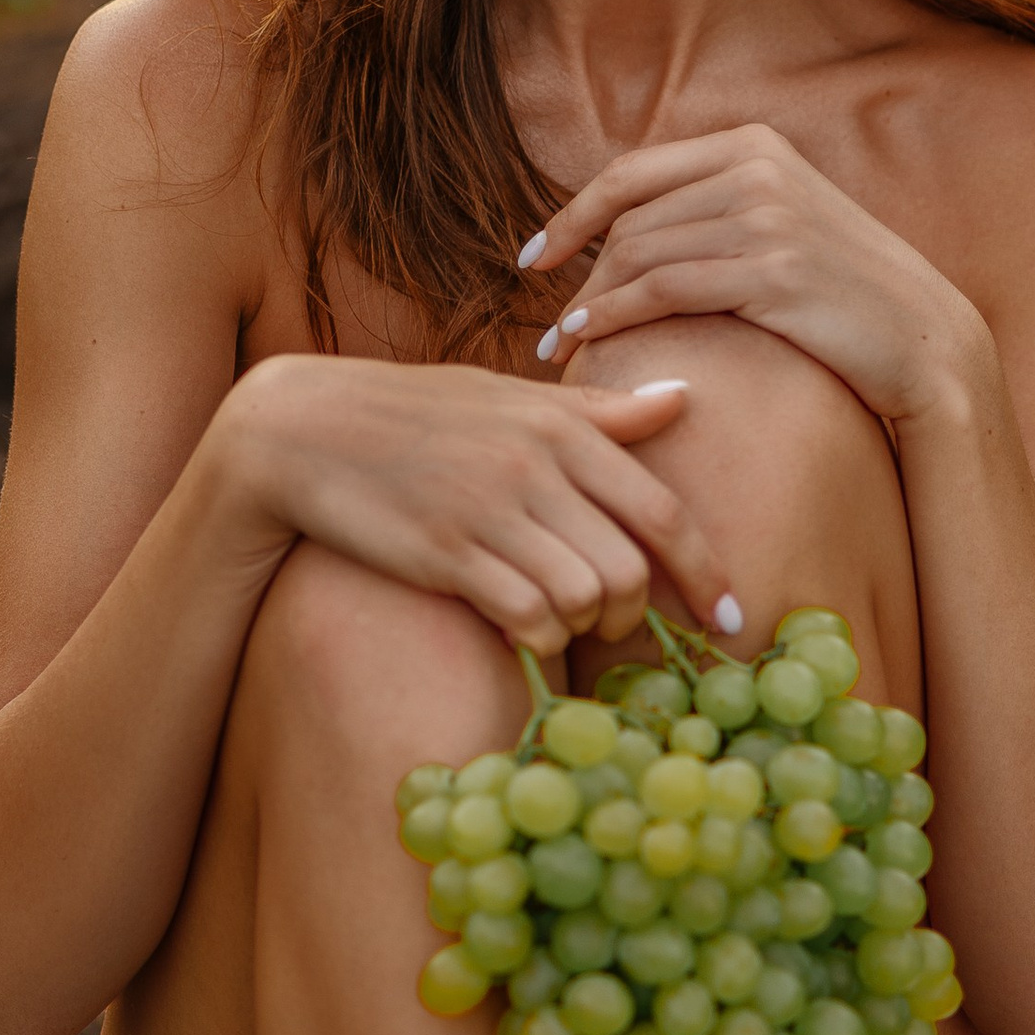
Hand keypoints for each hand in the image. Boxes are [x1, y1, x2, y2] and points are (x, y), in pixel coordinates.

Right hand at [211, 354, 736, 658]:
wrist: (301, 429)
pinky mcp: (445, 554)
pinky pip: (529, 617)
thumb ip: (600, 412)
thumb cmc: (415, 413)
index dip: (708, 574)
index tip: (733, 620)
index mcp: (560, 425)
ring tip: (560, 617)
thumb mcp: (509, 398)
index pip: (664, 511)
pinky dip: (539, 638)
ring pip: (585, 598)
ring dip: (583, 626)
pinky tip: (521, 627)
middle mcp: (534, 465)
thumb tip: (685, 396)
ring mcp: (489, 510)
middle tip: (611, 622)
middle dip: (634, 614)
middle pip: (631, 569)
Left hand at [523, 122, 990, 425]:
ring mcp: (767, 215)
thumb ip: (721, 209)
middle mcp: (758, 168)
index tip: (536, 255)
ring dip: (588, 301)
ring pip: (640, 253)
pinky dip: (614, 313)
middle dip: (577, 271)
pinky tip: (589, 337)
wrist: (926, 341)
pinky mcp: (773, 269)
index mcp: (755, 145)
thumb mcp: (784, 227)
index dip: (573, 213)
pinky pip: (663, 287)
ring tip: (561, 343)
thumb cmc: (846, 298)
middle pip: (630, 218)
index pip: (634, 173)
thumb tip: (633, 228)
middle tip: (549, 322)